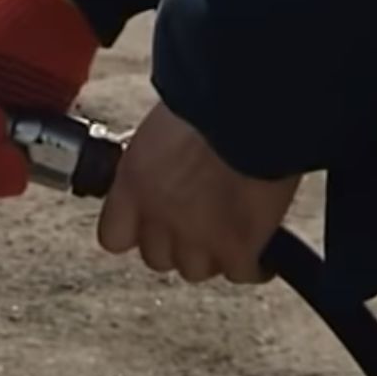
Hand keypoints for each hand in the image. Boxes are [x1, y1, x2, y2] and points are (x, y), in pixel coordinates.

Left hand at [97, 101, 300, 282]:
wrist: (253, 110)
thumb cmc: (210, 102)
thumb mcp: (162, 129)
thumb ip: (155, 162)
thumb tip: (163, 168)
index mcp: (132, 184)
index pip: (113, 237)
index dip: (134, 234)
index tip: (149, 225)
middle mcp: (157, 217)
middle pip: (156, 258)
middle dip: (175, 244)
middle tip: (196, 224)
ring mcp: (196, 238)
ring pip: (196, 270)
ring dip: (211, 255)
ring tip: (230, 233)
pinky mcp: (238, 248)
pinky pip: (242, 273)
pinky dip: (254, 266)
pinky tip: (264, 253)